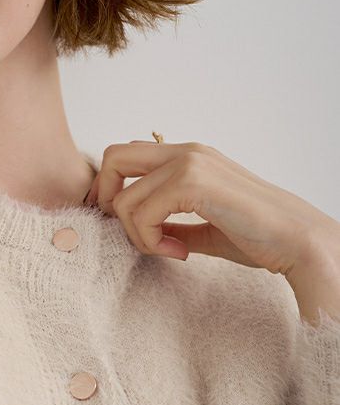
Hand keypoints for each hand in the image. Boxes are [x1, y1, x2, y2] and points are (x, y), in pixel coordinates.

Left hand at [84, 140, 337, 275]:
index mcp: (188, 156)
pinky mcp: (193, 183)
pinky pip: (142, 214)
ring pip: (124, 199)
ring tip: (170, 250)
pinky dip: (151, 241)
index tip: (134, 227)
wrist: (295, 241)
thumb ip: (171, 222)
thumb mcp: (203, 227)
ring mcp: (189, 163)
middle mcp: (186, 151)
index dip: (113, 190)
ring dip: (138, 236)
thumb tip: (141, 231)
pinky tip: (178, 253)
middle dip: (108, 202)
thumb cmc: (257, 236)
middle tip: (135, 235)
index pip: (126, 155)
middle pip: (112, 158)